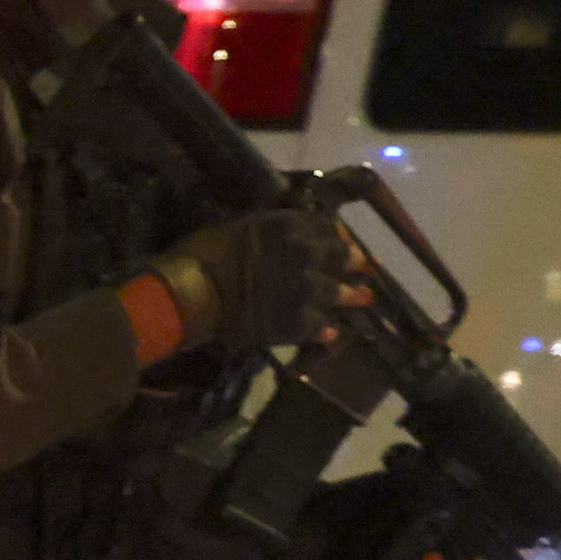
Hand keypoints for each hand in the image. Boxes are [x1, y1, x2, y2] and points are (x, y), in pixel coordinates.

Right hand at [167, 206, 363, 361]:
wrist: (193, 296)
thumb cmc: (205, 255)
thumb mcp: (240, 228)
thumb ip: (271, 231)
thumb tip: (283, 236)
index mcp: (290, 227)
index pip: (328, 226)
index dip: (340, 235)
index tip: (346, 241)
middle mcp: (307, 255)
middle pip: (343, 257)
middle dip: (357, 262)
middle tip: (367, 268)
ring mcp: (306, 291)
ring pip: (340, 293)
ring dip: (353, 296)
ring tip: (364, 298)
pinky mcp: (297, 323)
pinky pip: (320, 328)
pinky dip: (326, 330)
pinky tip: (332, 333)